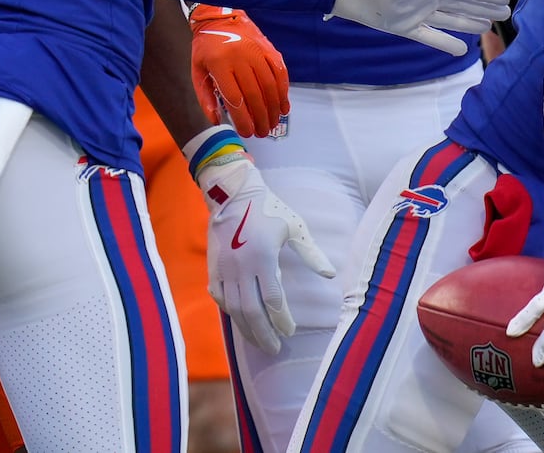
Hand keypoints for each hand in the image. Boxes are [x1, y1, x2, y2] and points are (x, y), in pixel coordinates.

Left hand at [189, 4, 288, 137]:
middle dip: (260, 118)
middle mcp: (240, 57)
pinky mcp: (269, 48)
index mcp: (219, 64)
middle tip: (262, 133)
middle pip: (254, 94)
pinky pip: (280, 72)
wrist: (220, 16)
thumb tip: (216, 120)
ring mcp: (257, 51)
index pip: (234, 98)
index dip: (243, 118)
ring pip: (270, 85)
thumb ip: (205, 97)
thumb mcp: (197, 71)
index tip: (247, 132)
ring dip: (273, 108)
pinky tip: (283, 106)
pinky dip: (284, 91)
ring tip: (273, 124)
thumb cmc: (206, 47)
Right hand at [197, 153, 333, 353]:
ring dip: (247, 328)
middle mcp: (241, 267)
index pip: (272, 299)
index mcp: (263, 257)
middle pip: (251, 312)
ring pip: (234, 309)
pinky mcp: (213, 267)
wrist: (233, 194)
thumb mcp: (295, 227)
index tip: (291, 331)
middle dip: (264, 334)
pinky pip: (220, 297)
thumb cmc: (270, 210)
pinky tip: (240, 321)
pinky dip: (230, 312)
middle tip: (275, 349)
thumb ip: (311, 253)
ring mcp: (224, 269)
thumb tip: (331, 275)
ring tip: (259, 342)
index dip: (281, 320)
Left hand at [326, 0, 511, 54]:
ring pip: (452, 20)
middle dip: (484, 8)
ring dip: (470, 23)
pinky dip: (446, 43)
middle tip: (505, 13)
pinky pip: (432, 37)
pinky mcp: (407, 28)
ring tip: (487, 27)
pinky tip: (461, 50)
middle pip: (464, 5)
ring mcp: (420, 14)